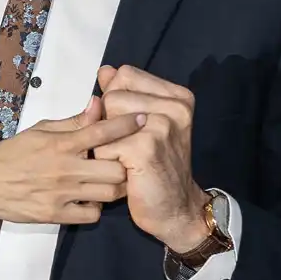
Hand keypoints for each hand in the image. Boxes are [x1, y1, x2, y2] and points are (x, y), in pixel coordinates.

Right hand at [0, 95, 138, 224]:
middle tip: (125, 161)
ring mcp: (61, 194)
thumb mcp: (41, 130)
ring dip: (115, 187)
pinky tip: (90, 199)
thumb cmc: (12, 154)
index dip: (127, 124)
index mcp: (61, 144)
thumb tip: (97, 104)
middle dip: (125, 164)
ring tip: (110, 181)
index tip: (143, 119)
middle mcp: (65, 169)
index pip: (102, 131)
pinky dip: (96, 207)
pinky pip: (92, 214)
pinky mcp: (56, 215)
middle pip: (116, 169)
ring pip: (109, 193)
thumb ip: (72, 121)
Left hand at [90, 65, 209, 252]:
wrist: (176, 208)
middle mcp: (174, 107)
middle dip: (107, 125)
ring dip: (105, 144)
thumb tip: (105, 71)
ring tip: (126, 158)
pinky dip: (106, 162)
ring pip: (104, 121)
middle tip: (129, 146)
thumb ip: (125, 94)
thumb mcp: (144, 125)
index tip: (128, 124)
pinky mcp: (146, 147)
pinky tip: (126, 171)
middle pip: (111, 96)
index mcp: (177, 96)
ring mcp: (162, 126)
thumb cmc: (156, 167)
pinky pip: (103, 146)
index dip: (114, 99)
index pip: (124, 75)